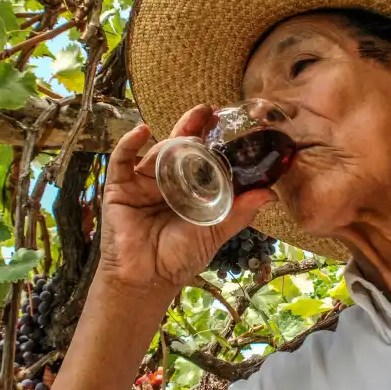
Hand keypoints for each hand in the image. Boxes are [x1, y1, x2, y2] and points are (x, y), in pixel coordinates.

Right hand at [98, 105, 277, 298]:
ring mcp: (141, 182)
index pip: (200, 158)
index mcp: (188, 190)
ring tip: (191, 123)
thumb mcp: (215, 230)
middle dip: (193, 127)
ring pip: (156, 150)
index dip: (212, 138)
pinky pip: (121, 159)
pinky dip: (129, 143)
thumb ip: (239, 210)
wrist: (147, 280)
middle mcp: (165, 181)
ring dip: (172, 135)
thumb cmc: (180, 257)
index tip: (227, 120)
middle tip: (209, 110)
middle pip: (179, 147)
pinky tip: (141, 130)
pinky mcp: (120, 187)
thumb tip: (271, 193)